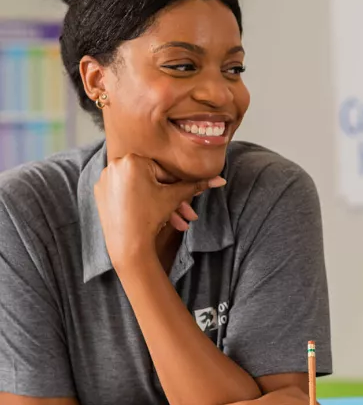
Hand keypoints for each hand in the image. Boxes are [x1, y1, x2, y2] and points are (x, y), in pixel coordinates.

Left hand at [93, 154, 224, 265]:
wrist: (127, 245)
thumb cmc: (151, 217)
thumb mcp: (175, 198)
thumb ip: (197, 185)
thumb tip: (221, 179)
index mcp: (134, 160)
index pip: (164, 172)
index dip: (178, 188)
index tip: (187, 202)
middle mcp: (116, 164)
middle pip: (152, 180)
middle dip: (169, 199)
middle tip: (184, 215)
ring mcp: (105, 178)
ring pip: (140, 187)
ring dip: (157, 202)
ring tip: (171, 221)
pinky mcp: (100, 192)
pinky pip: (125, 192)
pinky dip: (138, 201)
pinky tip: (148, 215)